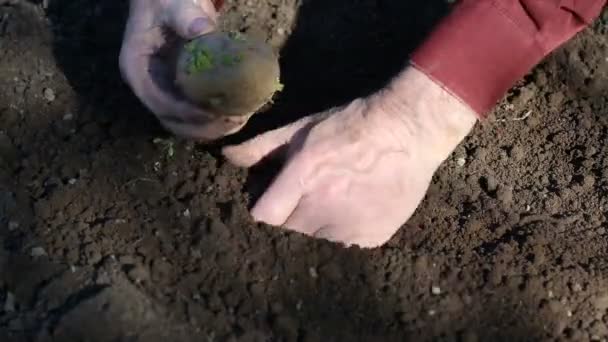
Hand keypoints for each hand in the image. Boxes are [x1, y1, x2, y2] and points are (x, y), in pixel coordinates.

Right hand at [119, 0, 247, 140]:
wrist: (169, 0)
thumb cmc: (168, 0)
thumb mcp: (173, 4)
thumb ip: (186, 17)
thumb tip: (202, 30)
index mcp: (137, 69)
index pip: (159, 102)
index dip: (187, 112)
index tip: (215, 112)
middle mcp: (149, 87)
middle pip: (173, 121)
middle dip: (204, 127)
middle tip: (236, 120)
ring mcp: (165, 92)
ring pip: (186, 125)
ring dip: (213, 129)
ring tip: (242, 118)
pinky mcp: (182, 94)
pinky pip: (198, 115)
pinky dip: (217, 119)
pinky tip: (240, 112)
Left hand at [223, 67, 477, 247]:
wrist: (408, 130)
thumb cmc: (351, 124)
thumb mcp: (302, 128)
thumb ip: (262, 147)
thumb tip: (227, 157)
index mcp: (302, 179)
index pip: (264, 217)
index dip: (267, 207)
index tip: (275, 198)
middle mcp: (323, 209)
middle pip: (290, 229)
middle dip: (294, 213)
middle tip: (312, 191)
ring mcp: (349, 228)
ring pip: (318, 239)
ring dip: (321, 224)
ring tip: (338, 197)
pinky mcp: (372, 237)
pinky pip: (346, 244)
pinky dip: (347, 229)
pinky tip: (359, 206)